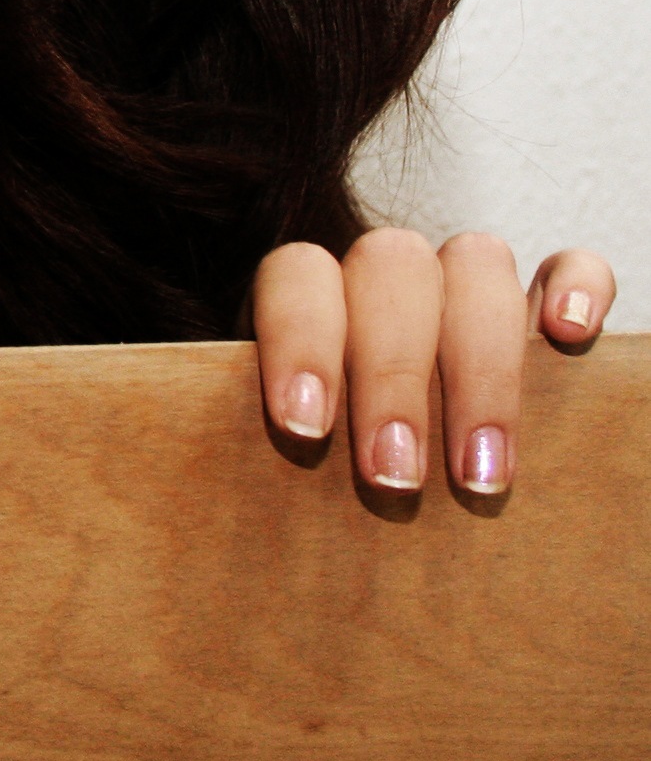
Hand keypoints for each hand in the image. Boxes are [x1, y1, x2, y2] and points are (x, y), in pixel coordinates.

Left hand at [252, 229, 615, 494]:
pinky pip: (565, 264)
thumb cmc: (319, 469)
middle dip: (392, 375)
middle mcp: (383, 275)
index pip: (297, 273)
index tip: (304, 428)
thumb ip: (253, 447)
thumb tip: (184, 498)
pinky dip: (576, 287)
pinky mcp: (538, 299)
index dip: (300, 340)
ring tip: (479, 473)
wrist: (372, 456)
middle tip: (393, 478)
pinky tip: (568, 338)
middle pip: (390, 266)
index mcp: (308, 295)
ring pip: (475, 263)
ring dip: (479, 364)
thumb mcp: (271, 453)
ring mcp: (462, 281)